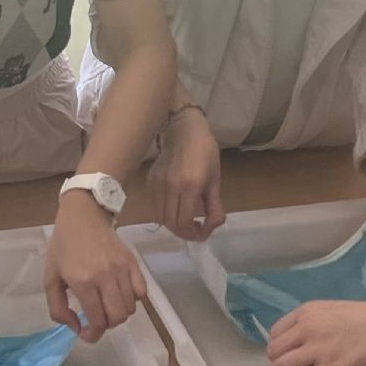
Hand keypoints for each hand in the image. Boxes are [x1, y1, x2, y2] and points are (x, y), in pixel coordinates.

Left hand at [46, 194, 144, 342]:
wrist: (82, 217)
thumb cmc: (63, 247)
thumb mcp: (50, 278)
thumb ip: (57, 308)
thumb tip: (75, 327)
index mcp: (83, 281)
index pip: (98, 320)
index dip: (93, 335)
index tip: (87, 334)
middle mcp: (105, 277)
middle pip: (118, 318)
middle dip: (107, 326)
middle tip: (97, 319)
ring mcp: (122, 269)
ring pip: (130, 308)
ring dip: (119, 313)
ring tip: (107, 306)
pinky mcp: (133, 263)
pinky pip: (141, 292)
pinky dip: (133, 300)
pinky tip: (120, 294)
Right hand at [154, 108, 225, 242]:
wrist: (183, 131)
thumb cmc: (205, 153)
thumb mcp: (215, 180)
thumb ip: (215, 207)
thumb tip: (213, 228)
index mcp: (190, 186)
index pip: (185, 222)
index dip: (194, 234)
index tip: (203, 232)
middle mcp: (170, 187)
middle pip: (171, 224)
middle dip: (185, 233)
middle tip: (195, 230)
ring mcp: (157, 185)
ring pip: (161, 218)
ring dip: (174, 225)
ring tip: (186, 221)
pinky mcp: (149, 182)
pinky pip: (155, 207)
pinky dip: (165, 214)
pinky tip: (176, 208)